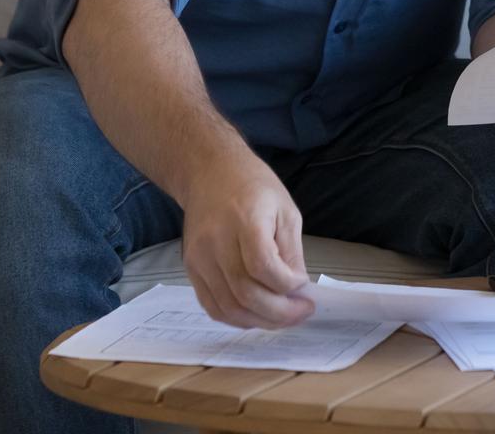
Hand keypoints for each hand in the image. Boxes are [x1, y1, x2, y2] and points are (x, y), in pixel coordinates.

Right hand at [179, 149, 312, 328]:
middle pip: (245, 293)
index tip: (303, 285)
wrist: (210, 172)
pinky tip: (257, 315)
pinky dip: (237, 318)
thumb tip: (297, 290)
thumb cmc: (253, 187)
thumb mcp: (285, 211)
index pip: (263, 267)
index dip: (287, 285)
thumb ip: (291, 252)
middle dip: (279, 313)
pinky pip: (212, 306)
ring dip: (260, 320)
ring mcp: (199, 257)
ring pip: (228, 306)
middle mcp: (216, 241)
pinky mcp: (191, 268)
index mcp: (244, 220)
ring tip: (282, 317)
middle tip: (301, 312)